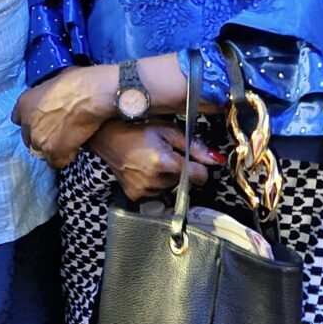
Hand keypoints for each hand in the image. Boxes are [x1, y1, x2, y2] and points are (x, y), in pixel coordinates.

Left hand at [12, 64, 117, 168]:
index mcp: (24, 102)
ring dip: (52, 148)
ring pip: (41, 151)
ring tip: (68, 142)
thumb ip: (46, 95)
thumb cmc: (79, 81)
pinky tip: (74, 149)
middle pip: (29, 138)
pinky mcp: (51, 151)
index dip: (33, 121)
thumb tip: (53, 97)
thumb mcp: (54, 81)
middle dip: (41, 136)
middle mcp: (26, 122)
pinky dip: (64, 157)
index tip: (43, 121)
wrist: (91, 95)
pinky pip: (55, 162)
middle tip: (58, 132)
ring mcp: (37, 138)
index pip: (18, 119)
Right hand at [88, 119, 225, 200]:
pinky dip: (156, 184)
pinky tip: (146, 170)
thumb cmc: (137, 127)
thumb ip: (194, 145)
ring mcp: (144, 190)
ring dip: (169, 177)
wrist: (106, 136)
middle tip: (167, 154)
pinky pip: (157, 194)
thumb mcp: (168, 129)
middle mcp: (154, 180)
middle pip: (185, 182)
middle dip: (182, 170)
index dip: (200, 167)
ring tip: (154, 160)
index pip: (200, 176)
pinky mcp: (135, 196)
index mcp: (164, 162)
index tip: (194, 159)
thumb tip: (216, 159)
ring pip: (172, 188)